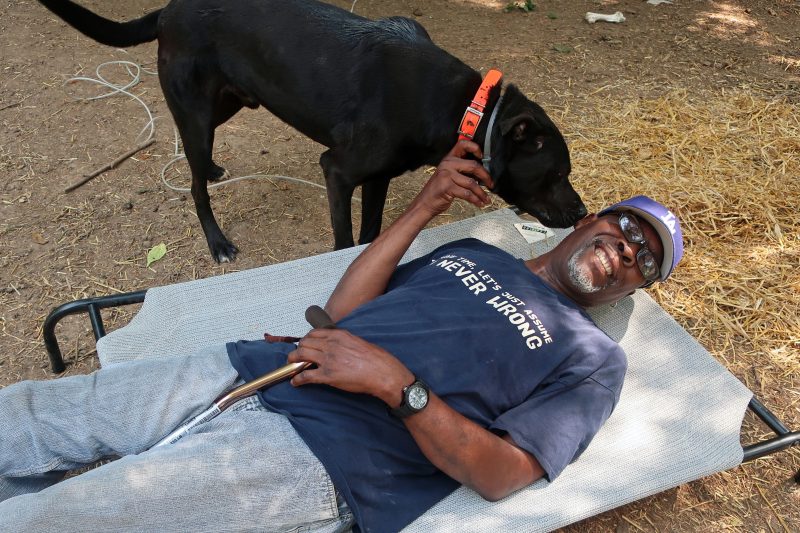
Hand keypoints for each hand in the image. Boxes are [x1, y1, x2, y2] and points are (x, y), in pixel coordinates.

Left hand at [287, 328, 414, 406]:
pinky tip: (295, 382)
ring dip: (293, 362)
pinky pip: (305, 376)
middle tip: (296, 357)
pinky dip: (297, 379)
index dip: (306, 340)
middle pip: (304, 343)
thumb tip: (336, 345)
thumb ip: (344, 341)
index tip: (305, 345)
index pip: (313, 333)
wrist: (382, 373)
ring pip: (300, 356)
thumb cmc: (376, 359)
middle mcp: (330, 345)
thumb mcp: (358, 341)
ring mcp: (328, 360)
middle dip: (297, 350)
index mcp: (338, 335)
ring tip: (292, 367)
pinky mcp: (327, 376)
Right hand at [412, 140, 493, 215]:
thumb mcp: (448, 174)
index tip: (483, 156)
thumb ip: (461, 170)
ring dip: (482, 193)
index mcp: (449, 158)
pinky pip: (467, 194)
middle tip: (491, 184)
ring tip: (487, 199)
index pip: (463, 144)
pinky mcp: (447, 187)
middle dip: (486, 176)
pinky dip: (476, 200)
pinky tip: (479, 204)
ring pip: (472, 183)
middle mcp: (448, 164)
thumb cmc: (440, 190)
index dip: (475, 147)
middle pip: (473, 166)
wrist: (425, 203)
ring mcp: (447, 175)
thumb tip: (483, 173)